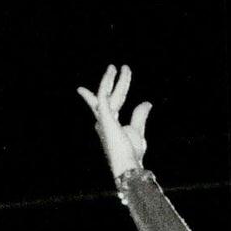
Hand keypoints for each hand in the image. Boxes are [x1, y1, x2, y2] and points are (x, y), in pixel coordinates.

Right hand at [77, 65, 151, 180]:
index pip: (105, 106)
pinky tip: (112, 73)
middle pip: (110, 97)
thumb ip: (139, 116)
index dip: (98, 95)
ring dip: (113, 80)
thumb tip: (146, 102)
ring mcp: (103, 118)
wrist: (128, 164)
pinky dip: (107, 82)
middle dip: (113, 82)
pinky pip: (103, 95)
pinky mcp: (104, 116)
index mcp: (109, 124)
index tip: (84, 89)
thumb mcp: (137, 130)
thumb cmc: (131, 153)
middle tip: (115, 67)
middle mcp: (103, 120)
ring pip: (107, 94)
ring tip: (117, 67)